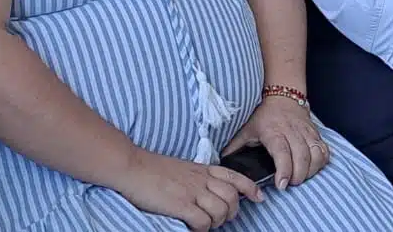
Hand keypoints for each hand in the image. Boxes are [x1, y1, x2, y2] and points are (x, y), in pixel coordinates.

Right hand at [117, 150, 261, 229]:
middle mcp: (201, 179)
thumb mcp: (184, 168)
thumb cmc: (154, 169)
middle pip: (232, 196)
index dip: (250, 188)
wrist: (132, 167)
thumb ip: (199, 178)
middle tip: (223, 218)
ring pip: (221, 210)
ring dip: (217, 221)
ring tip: (206, 222)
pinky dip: (202, 227)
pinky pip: (203, 221)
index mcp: (203, 169)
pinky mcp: (180, 204)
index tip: (259, 197)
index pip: (234, 176)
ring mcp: (192, 191)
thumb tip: (211, 192)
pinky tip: (193, 226)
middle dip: (232, 211)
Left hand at [223, 95, 329, 189]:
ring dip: (311, 170)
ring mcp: (306, 131)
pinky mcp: (316, 133)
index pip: (282, 152)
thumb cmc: (263, 116)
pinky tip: (312, 168)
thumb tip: (221, 162)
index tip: (282, 185)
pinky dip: (321, 161)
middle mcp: (292, 130)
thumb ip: (235, 146)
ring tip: (301, 178)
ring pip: (316, 153)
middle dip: (299, 175)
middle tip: (291, 184)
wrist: (282, 96)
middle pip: (302, 156)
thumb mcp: (246, 129)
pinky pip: (324, 149)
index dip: (284, 170)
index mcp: (273, 131)